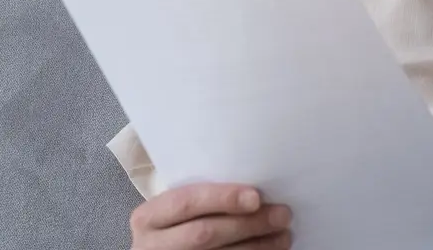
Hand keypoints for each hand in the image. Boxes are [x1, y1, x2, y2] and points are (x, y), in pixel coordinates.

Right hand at [131, 183, 292, 249]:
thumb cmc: (174, 224)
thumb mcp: (174, 210)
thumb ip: (201, 197)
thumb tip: (255, 189)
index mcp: (148, 218)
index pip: (186, 202)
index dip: (222, 198)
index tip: (255, 197)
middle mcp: (153, 245)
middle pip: (205, 234)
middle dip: (248, 224)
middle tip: (282, 215)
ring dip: (258, 247)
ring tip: (284, 235)